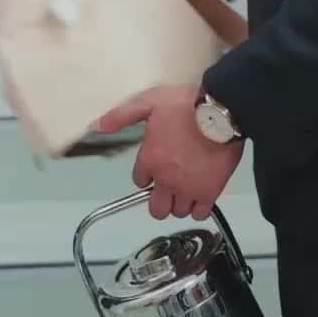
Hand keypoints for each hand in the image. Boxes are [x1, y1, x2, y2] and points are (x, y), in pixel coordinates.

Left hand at [94, 81, 242, 221]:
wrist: (221, 113)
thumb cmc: (184, 105)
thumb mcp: (149, 103)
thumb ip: (122, 116)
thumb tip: (97, 126)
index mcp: (149, 160)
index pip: (140, 181)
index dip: (147, 175)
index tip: (155, 166)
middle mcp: (166, 180)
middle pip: (157, 208)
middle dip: (160, 200)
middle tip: (168, 186)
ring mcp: (188, 189)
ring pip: (178, 212)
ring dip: (180, 203)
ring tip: (186, 188)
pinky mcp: (210, 192)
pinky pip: (200, 214)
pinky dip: (199, 208)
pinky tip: (200, 195)